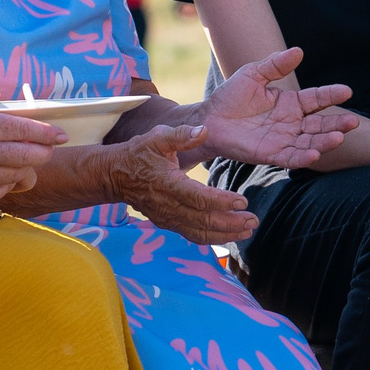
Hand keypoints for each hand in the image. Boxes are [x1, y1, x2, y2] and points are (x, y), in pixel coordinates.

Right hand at [0, 68, 62, 202]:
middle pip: (27, 156)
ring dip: (27, 167)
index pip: (23, 129)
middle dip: (43, 151)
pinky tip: (7, 176)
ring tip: (28, 160)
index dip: (46, 132)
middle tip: (48, 147)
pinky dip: (8, 184)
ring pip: (16, 175)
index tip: (61, 134)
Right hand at [101, 124, 254, 244]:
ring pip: (200, 233)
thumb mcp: (157, 137)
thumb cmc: (139, 153)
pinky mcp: (169, 224)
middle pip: (204, 220)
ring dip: (226, 234)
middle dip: (231, 223)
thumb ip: (181, 134)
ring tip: (248, 230)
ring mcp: (168, 218)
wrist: (115, 176)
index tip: (242, 201)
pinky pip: (193, 235)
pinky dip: (213, 239)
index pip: (199, 198)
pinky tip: (230, 235)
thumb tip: (204, 130)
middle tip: (254, 220)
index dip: (222, 202)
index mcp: (169, 184)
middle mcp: (169, 206)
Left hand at [194, 46, 356, 168]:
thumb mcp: (254, 74)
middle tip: (353, 121)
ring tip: (339, 137)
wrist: (209, 119)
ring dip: (325, 141)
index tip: (347, 90)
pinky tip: (315, 154)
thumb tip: (298, 51)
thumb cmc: (231, 96)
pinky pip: (291, 157)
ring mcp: (283, 140)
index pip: (316, 99)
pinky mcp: (271, 154)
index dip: (331, 95)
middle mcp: (292, 123)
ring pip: (310, 142)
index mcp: (291, 103)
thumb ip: (275, 65)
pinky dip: (303, 157)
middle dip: (337, 123)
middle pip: (320, 124)